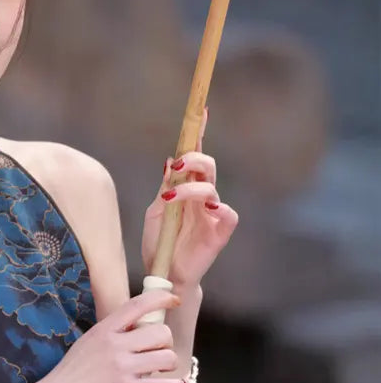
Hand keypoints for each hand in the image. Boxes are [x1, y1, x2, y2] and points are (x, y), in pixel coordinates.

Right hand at [38, 289, 186, 382]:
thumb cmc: (72, 370)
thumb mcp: (89, 340)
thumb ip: (112, 331)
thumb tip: (139, 326)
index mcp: (104, 329)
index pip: (138, 304)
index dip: (162, 298)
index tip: (174, 300)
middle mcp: (114, 345)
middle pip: (160, 333)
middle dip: (166, 342)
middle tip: (159, 351)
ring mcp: (121, 368)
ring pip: (166, 357)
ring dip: (170, 362)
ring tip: (162, 369)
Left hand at [141, 108, 238, 289]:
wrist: (164, 272)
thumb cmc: (160, 242)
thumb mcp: (155, 212)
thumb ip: (164, 188)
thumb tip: (171, 161)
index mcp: (186, 188)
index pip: (195, 156)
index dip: (199, 133)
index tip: (201, 110)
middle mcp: (202, 196)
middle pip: (208, 165)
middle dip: (195, 159)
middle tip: (178, 166)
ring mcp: (212, 213)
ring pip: (211, 188)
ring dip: (192, 189)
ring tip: (172, 197)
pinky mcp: (219, 232)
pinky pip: (228, 214)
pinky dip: (219, 208)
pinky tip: (208, 208)